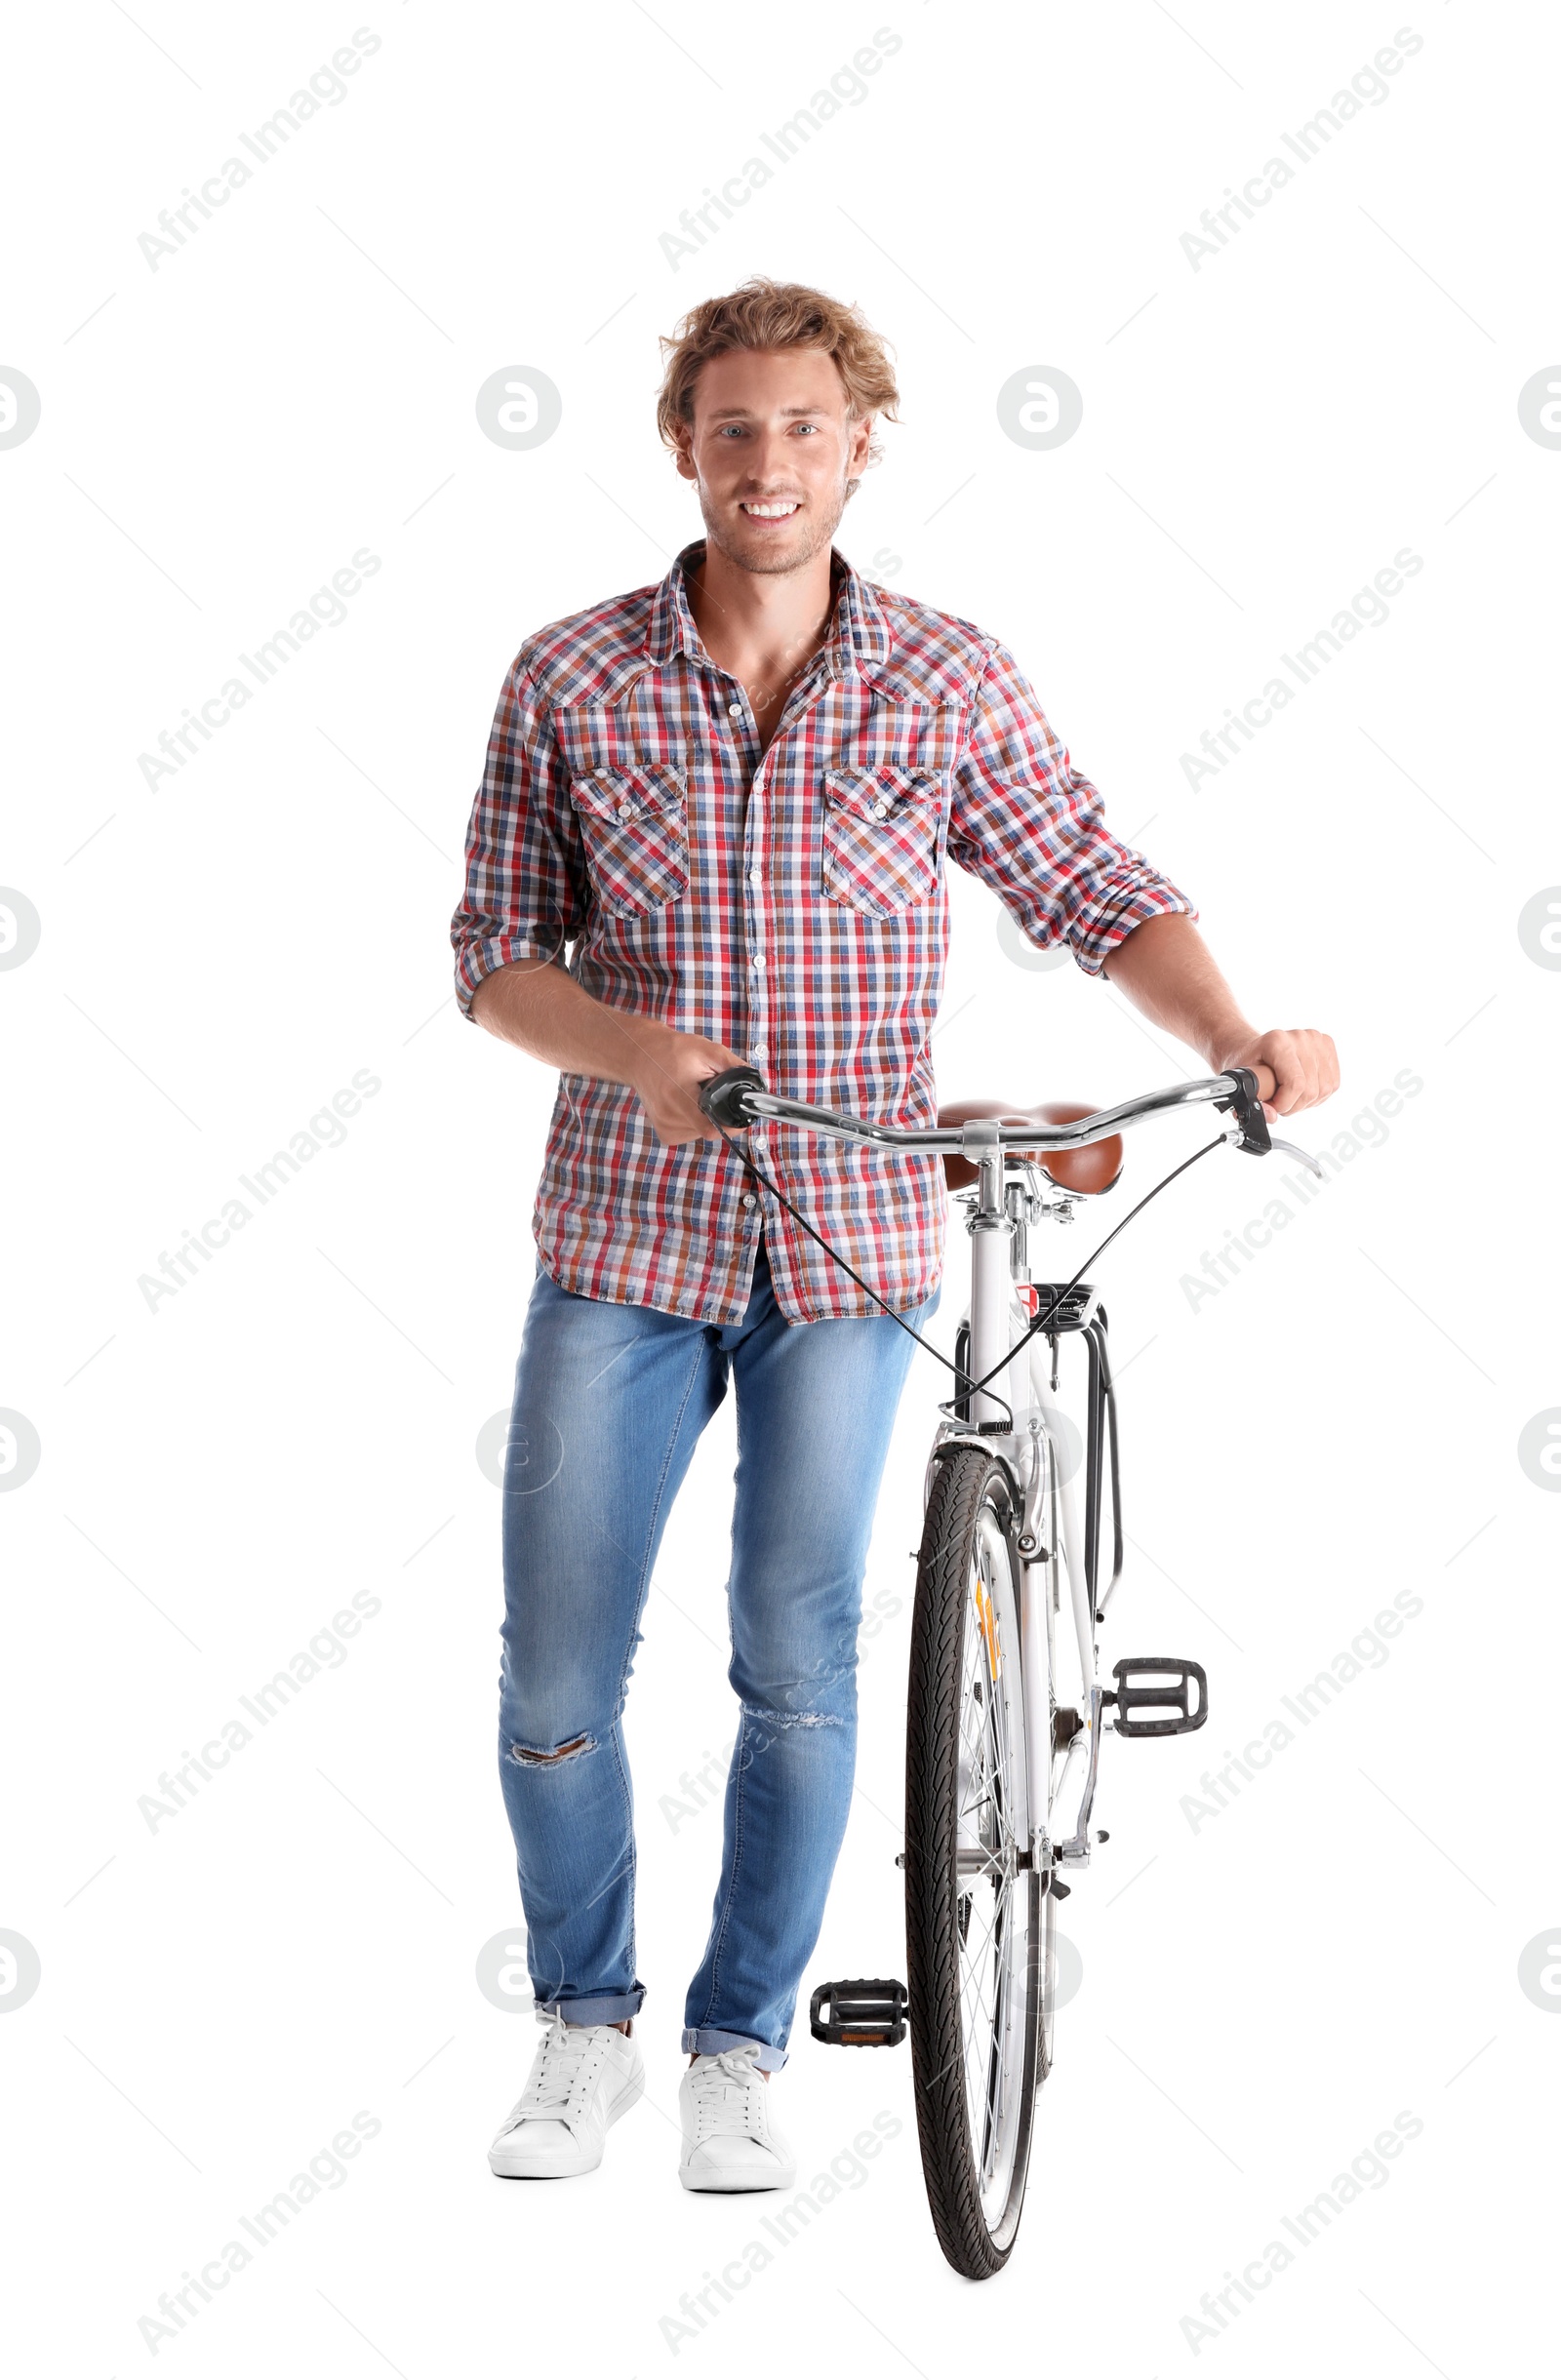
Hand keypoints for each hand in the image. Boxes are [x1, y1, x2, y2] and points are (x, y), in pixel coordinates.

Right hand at [627, 1022, 750, 1145]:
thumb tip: (757, 1086)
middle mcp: (669, 1116)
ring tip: (694, 1094)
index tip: (740, 1115)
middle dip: (720, 1114)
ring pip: (703, 1133)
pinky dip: (696, 1121)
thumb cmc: (673, 1051)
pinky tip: (686, 1103)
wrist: (640, 1056)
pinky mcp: (664, 1134)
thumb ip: (734, 1067)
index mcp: (678, 1096)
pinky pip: (692, 1133)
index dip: (732, 1125)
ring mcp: (665, 1127)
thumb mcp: (707, 1050)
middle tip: (710, 1091)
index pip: (711, 1127)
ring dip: (707, 1117)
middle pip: (711, 1129)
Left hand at [1214, 1028, 1338, 1118]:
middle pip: (1311, 1090)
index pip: (1295, 1084)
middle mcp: (1300, 1037)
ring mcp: (1316, 1039)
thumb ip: (1255, 1102)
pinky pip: (1332, 1083)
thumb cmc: (1249, 1063)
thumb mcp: (1244, 1082)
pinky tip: (1303, 1089)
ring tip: (1290, 1095)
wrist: (1255, 1048)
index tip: (1272, 1106)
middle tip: (1279, 1102)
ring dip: (1307, 1102)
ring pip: (1324, 1089)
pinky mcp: (1327, 1044)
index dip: (1285, 1104)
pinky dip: (1318, 1095)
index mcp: (1277, 1042)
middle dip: (1294, 1105)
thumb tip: (1271, 1116)